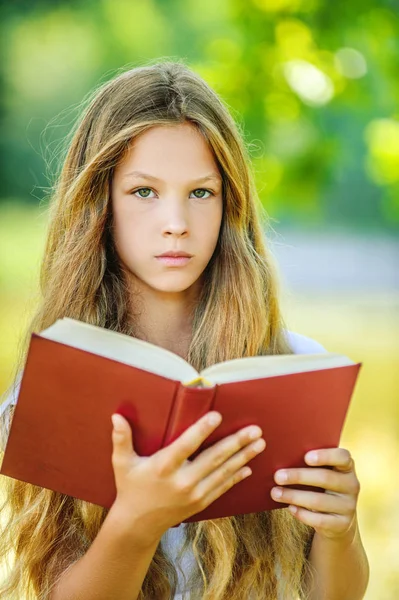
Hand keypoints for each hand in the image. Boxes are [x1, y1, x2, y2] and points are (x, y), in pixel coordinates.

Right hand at [110, 411, 265, 541]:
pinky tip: (248, 466)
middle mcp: (182, 481)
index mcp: (164, 467)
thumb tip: (116, 416)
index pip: (186, 445)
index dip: (202, 430)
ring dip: (243, 457)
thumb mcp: (122, 463)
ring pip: (223, 472)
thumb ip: (121, 439)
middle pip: (213, 458)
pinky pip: (222, 487)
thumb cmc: (130, 488)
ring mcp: (194, 494)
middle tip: (255, 430)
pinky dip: (236, 476)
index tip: (217, 416)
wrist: (137, 524)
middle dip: (236, 443)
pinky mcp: (200, 503)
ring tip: (259, 443)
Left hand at [270, 448, 359, 540]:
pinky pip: (319, 520)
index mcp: (347, 466)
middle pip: (325, 478)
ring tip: (275, 493)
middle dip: (299, 476)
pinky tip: (290, 508)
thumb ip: (309, 463)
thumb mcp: (321, 472)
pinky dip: (302, 513)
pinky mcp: (342, 525)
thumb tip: (281, 456)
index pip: (342, 457)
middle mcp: (351, 485)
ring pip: (319, 500)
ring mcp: (349, 506)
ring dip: (294, 496)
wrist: (337, 519)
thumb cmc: (321, 486)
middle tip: (277, 476)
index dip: (325, 456)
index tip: (306, 457)